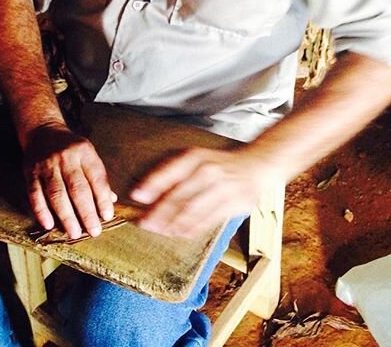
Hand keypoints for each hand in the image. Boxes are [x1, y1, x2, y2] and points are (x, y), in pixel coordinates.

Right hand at [22, 124, 115, 239]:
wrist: (42, 131)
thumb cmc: (70, 148)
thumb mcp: (88, 155)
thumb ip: (98, 177)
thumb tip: (110, 202)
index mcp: (84, 152)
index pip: (96, 177)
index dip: (102, 198)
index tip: (107, 216)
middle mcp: (66, 157)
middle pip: (77, 188)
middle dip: (87, 212)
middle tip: (94, 231)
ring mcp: (47, 164)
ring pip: (57, 193)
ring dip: (66, 216)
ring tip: (74, 233)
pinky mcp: (31, 171)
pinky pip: (35, 194)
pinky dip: (42, 211)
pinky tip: (49, 225)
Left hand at [129, 147, 276, 238]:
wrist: (254, 166)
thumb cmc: (217, 164)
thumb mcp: (194, 159)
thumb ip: (170, 175)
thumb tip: (142, 195)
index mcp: (195, 158)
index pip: (170, 172)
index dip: (152, 184)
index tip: (136, 196)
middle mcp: (208, 171)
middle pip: (180, 195)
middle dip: (159, 211)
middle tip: (143, 222)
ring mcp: (223, 188)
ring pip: (193, 211)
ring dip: (173, 224)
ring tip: (159, 231)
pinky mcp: (234, 205)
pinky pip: (209, 221)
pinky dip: (191, 229)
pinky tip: (179, 233)